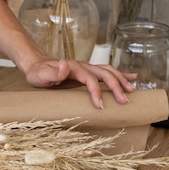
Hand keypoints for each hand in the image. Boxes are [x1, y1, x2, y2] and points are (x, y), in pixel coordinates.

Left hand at [22, 58, 136, 108]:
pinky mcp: (88, 72)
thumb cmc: (38, 73)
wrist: (37, 66)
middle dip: (115, 87)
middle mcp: (83, 66)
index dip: (96, 91)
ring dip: (121, 80)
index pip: (89, 79)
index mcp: (74, 67)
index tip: (100, 105)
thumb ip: (53, 72)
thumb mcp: (41, 75)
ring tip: (131, 90)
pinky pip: (107, 71)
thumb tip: (65, 64)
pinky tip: (131, 77)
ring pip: (108, 71)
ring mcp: (87, 68)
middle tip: (124, 101)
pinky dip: (120, 74)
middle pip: (104, 74)